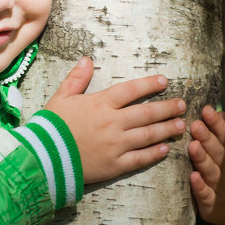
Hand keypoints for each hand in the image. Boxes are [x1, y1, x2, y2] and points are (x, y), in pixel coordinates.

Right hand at [45, 57, 186, 183]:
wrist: (43, 157)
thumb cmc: (50, 126)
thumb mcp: (60, 97)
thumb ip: (76, 79)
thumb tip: (86, 59)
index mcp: (100, 104)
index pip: (131, 90)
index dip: (149, 85)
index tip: (164, 82)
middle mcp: (112, 123)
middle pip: (146, 113)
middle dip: (167, 108)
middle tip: (182, 105)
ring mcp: (115, 145)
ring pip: (148, 135)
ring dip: (165, 129)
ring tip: (179, 125)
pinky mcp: (114, 165)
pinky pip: (139, 158)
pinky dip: (153, 153)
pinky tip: (164, 149)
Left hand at [189, 106, 224, 224]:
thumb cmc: (223, 174)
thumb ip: (223, 134)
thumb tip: (221, 113)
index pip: (224, 137)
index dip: (217, 124)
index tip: (206, 110)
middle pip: (217, 151)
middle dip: (207, 138)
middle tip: (195, 125)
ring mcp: (219, 186)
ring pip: (211, 171)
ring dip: (202, 159)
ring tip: (193, 146)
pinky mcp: (211, 203)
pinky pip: (206, 195)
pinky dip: (200, 187)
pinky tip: (194, 177)